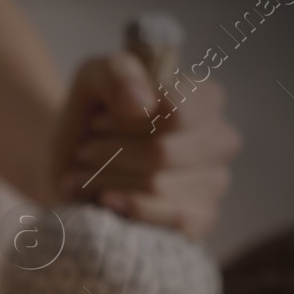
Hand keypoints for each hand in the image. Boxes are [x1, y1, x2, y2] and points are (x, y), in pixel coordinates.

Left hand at [51, 53, 240, 238]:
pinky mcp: (203, 220)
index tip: (97, 123)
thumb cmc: (91, 118)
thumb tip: (142, 104)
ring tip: (83, 177)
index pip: (176, 111)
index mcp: (206, 98)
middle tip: (84, 153)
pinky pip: (174, 219)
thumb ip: (117, 73)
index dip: (127, 122)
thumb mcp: (94, 79)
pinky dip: (129, 210)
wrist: (72, 167)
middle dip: (111, 156)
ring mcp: (216, 182)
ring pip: (158, 187)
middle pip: (163, 152)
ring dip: (107, 182)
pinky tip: (105, 202)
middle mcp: (221, 139)